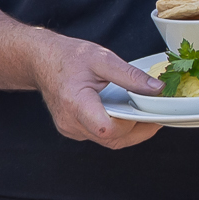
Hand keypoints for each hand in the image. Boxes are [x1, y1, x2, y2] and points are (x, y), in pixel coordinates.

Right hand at [38, 29, 159, 148]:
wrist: (42, 61)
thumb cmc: (68, 57)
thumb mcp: (102, 58)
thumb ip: (130, 75)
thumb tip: (157, 90)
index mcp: (75, 103)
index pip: (107, 129)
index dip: (131, 124)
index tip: (148, 112)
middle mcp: (70, 122)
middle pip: (112, 140)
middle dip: (138, 130)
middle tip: (155, 115)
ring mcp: (70, 129)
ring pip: (109, 142)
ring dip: (129, 131)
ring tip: (142, 113)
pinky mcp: (73, 130)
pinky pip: (101, 137)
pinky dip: (117, 129)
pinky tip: (124, 114)